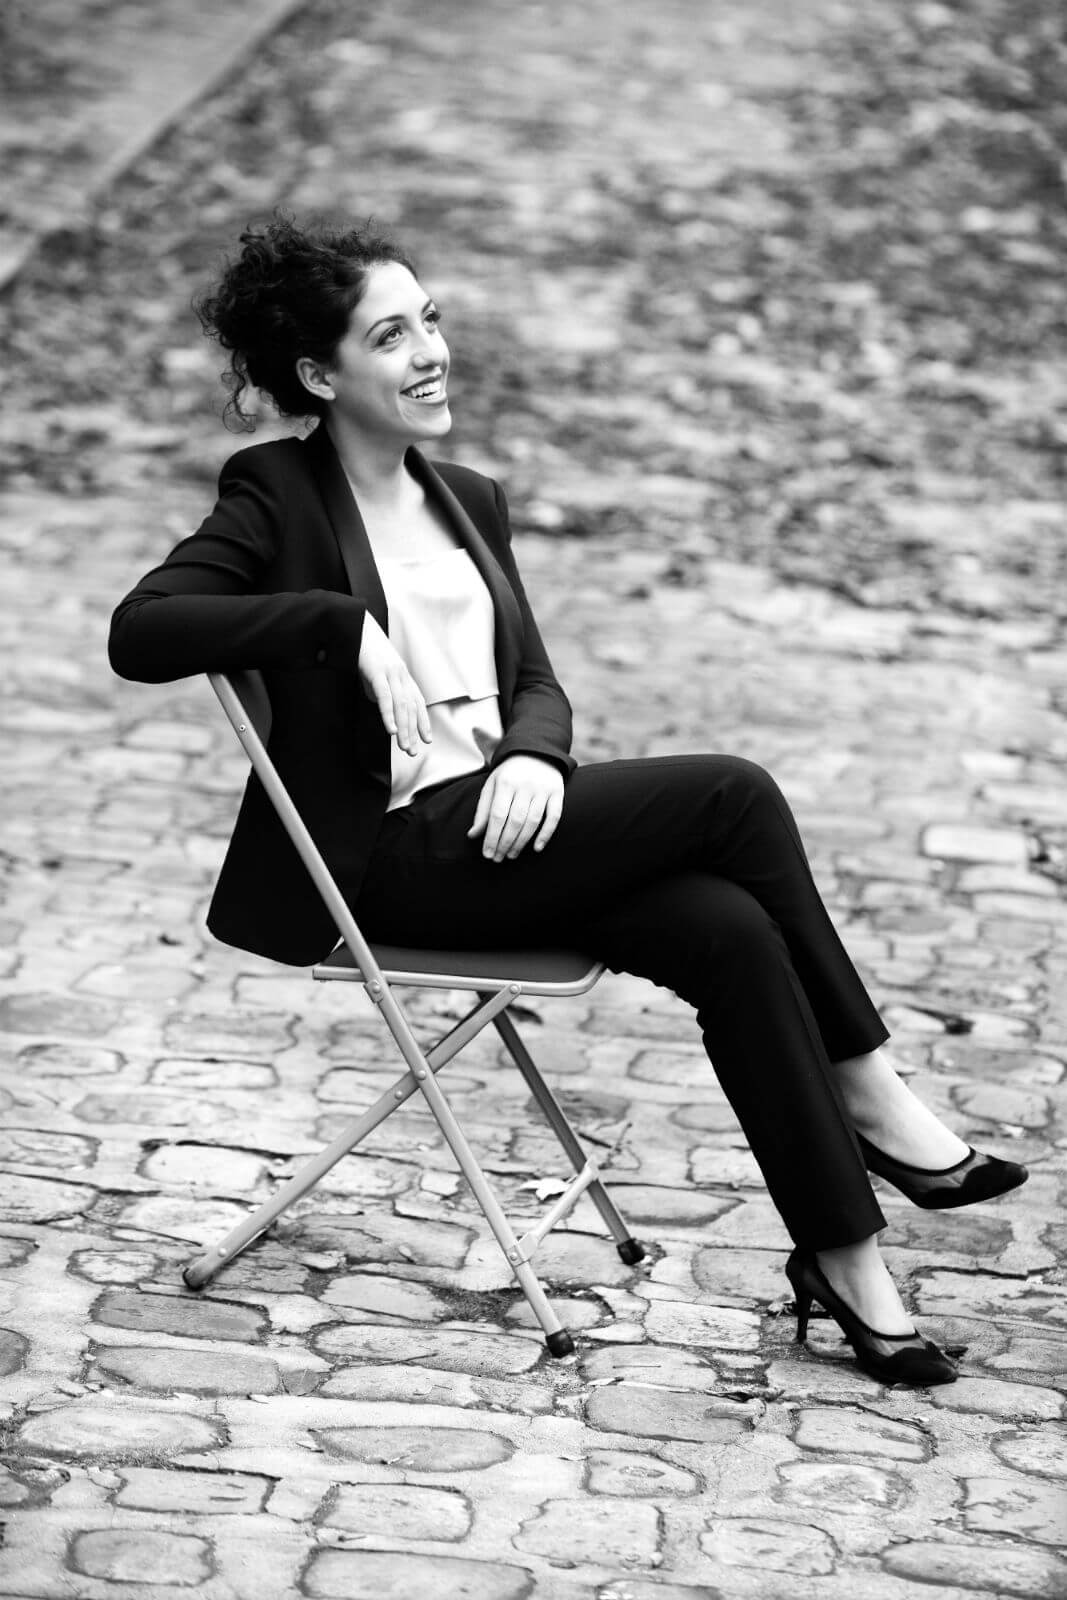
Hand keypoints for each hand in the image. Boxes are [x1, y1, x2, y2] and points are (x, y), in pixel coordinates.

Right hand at [357, 614, 430, 756]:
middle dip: (413, 731)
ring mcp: (390, 672)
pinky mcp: (376, 671)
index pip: (417, 702)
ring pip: (402, 706)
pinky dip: (389, 715)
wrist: (353, 624)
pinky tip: (392, 730)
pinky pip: (386, 697)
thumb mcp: (376, 673)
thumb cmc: (363, 649)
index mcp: (403, 675)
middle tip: (412, 750)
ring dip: (404, 729)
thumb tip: (384, 705)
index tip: (427, 739)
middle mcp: (401, 674)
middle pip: (411, 707)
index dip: (423, 721)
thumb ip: (381, 690)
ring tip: (404, 746)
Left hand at [468, 755, 564, 861]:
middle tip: (498, 858)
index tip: (487, 853)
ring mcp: (543, 789)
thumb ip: (482, 810)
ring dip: (522, 842)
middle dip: (505, 843)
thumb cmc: (509, 774)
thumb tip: (473, 835)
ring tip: (512, 855)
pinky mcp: (558, 793)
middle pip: (515, 821)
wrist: (536, 752)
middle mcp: (525, 785)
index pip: (497, 815)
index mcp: (506, 783)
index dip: (492, 837)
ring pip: (533, 821)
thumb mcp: (492, 786)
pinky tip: (537, 848)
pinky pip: (554, 817)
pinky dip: (546, 834)